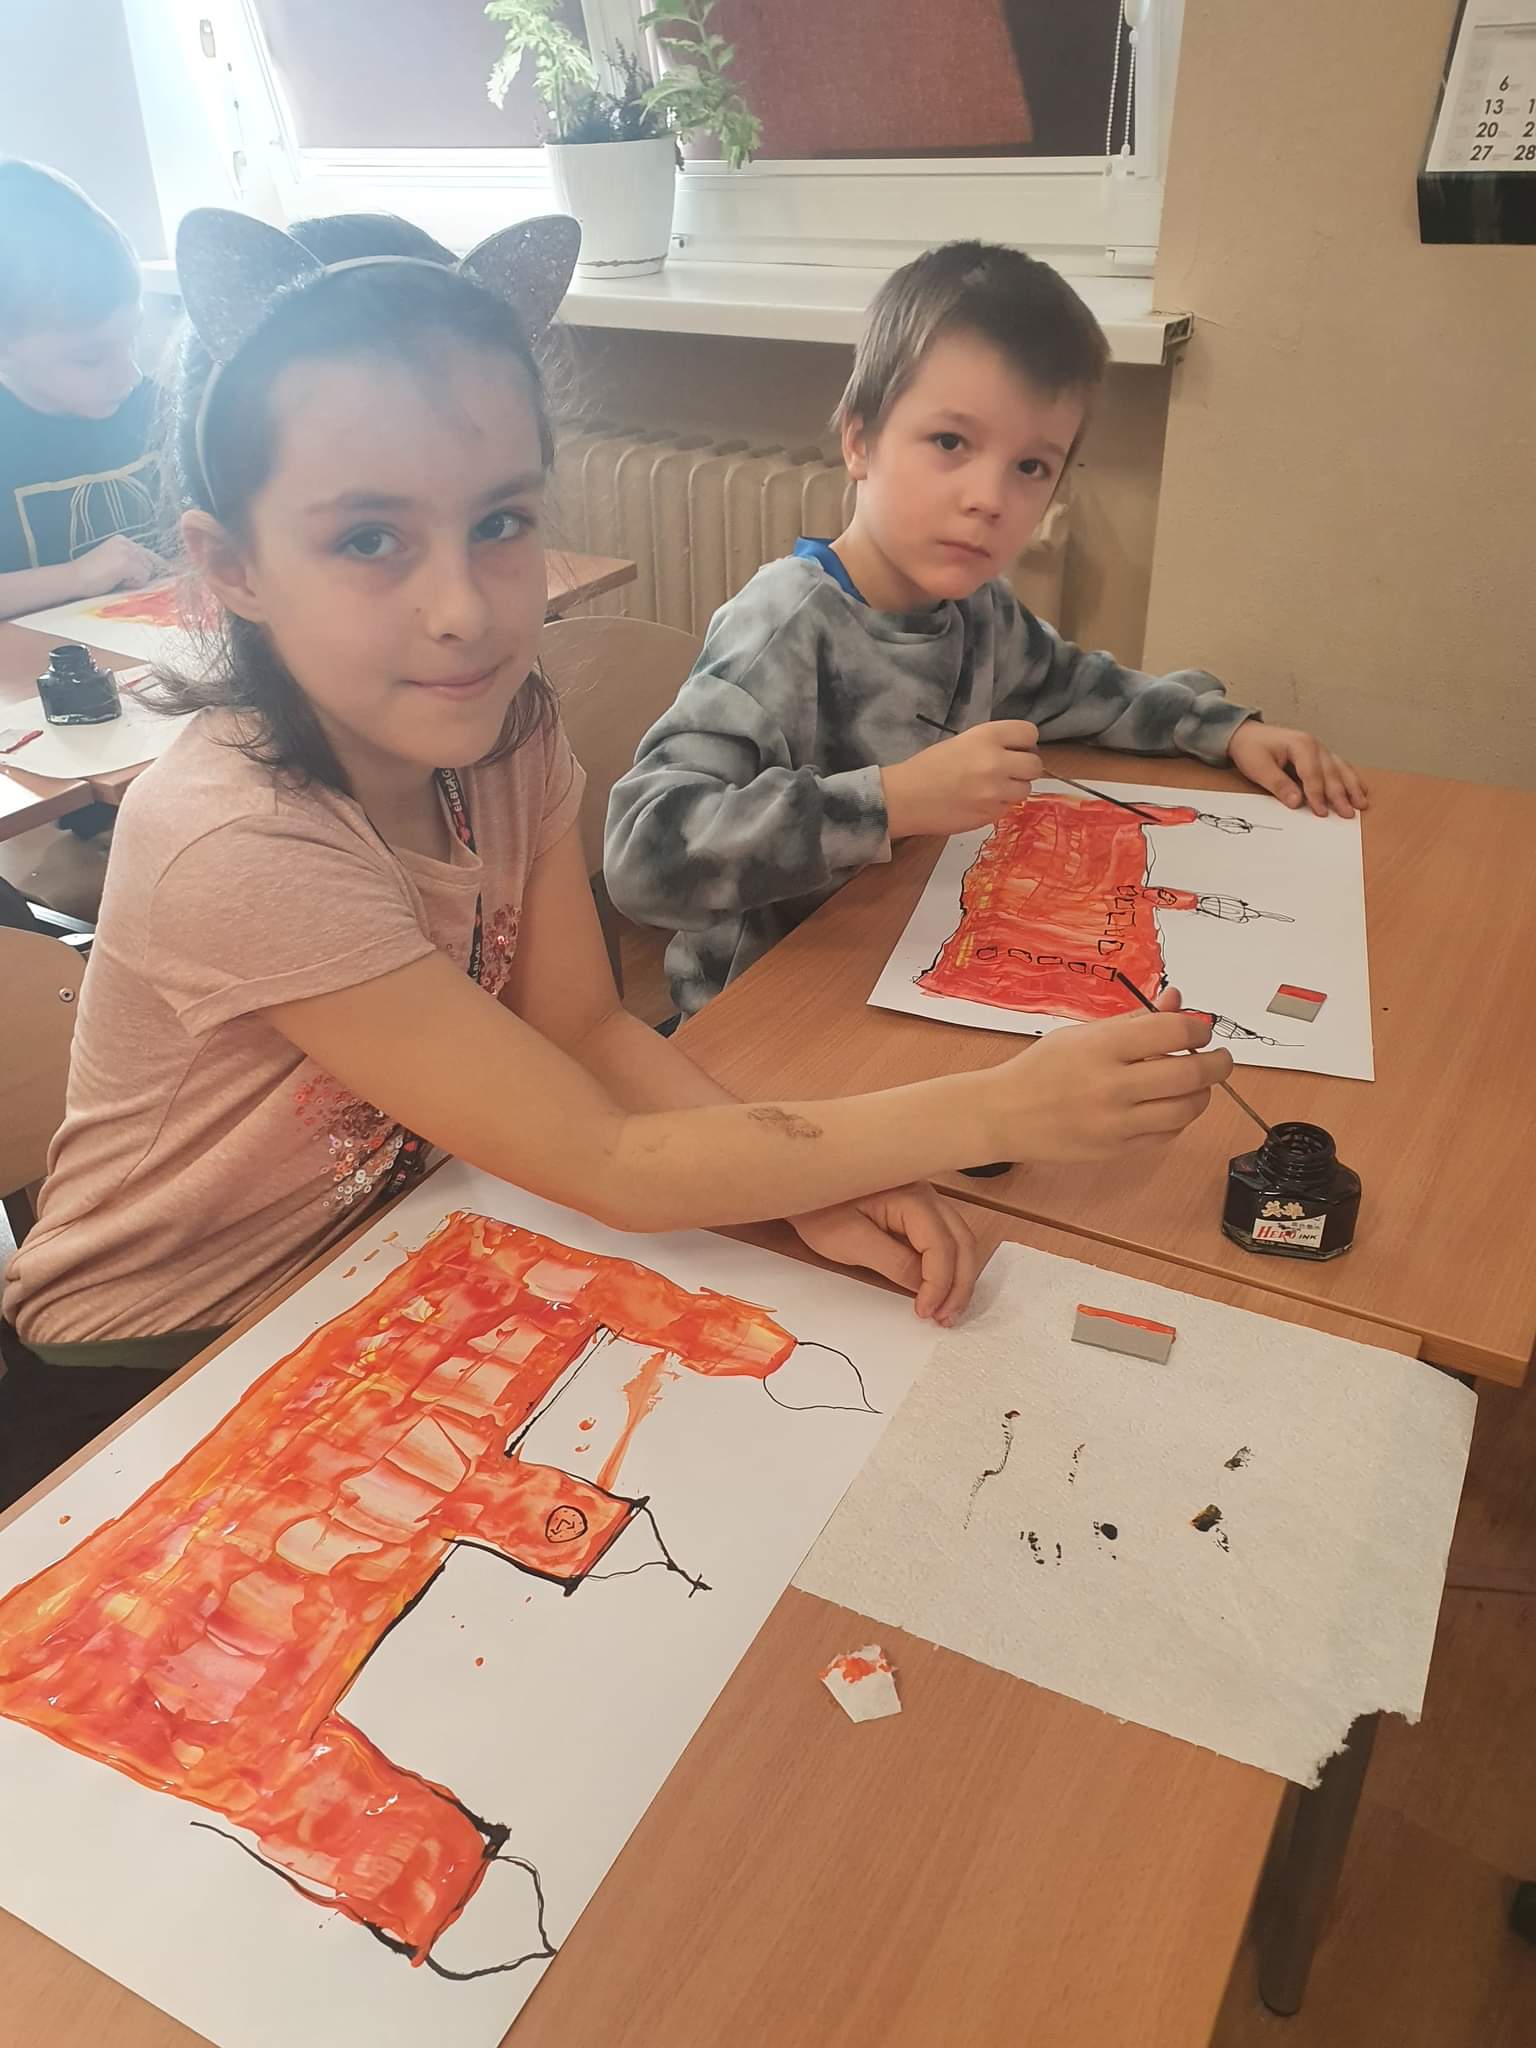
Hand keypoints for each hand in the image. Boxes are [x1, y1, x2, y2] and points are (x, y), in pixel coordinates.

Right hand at [73, 534, 166, 599]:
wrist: (73, 578)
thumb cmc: (91, 576)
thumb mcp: (113, 562)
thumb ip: (130, 562)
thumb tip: (150, 571)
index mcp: (122, 540)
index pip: (147, 555)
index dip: (143, 569)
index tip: (132, 577)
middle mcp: (126, 542)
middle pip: (150, 563)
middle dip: (138, 575)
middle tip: (118, 578)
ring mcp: (126, 551)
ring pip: (148, 571)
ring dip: (136, 580)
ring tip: (117, 580)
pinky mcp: (126, 563)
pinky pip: (144, 577)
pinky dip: (134, 584)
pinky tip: (118, 582)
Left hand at [790, 1184, 980, 1324]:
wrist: (805, 1188)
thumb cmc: (820, 1210)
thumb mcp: (852, 1241)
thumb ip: (894, 1264)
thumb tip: (924, 1288)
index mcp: (911, 1198)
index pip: (941, 1245)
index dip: (939, 1283)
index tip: (925, 1311)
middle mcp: (926, 1195)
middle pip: (962, 1243)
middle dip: (959, 1284)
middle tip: (945, 1318)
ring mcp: (924, 1202)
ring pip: (959, 1242)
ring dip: (957, 1278)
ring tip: (944, 1310)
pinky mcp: (917, 1214)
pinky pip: (944, 1241)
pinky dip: (946, 1268)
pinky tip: (937, 1290)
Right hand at [882, 720, 1042, 838]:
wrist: (906, 798)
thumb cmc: (929, 766)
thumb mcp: (963, 741)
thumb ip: (993, 743)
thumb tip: (1019, 752)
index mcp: (987, 736)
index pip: (1029, 733)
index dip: (1024, 742)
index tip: (1014, 748)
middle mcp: (996, 762)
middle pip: (1035, 764)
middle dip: (1024, 767)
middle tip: (1007, 770)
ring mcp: (995, 792)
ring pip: (1026, 789)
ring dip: (1013, 788)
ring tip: (991, 788)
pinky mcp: (991, 815)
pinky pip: (1009, 807)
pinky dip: (999, 805)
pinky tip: (979, 801)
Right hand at [986, 998, 1231, 1163]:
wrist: (1004, 1115)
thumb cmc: (1041, 1069)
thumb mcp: (1082, 1033)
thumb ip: (1134, 1020)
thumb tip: (1177, 1000)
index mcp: (1101, 1047)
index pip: (1172, 1032)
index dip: (1198, 1029)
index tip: (1201, 1030)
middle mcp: (1111, 1086)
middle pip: (1190, 1074)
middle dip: (1217, 1063)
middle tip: (1219, 1057)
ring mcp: (1115, 1123)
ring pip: (1186, 1109)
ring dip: (1202, 1094)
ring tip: (1197, 1083)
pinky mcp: (1117, 1150)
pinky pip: (1167, 1135)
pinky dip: (1179, 1119)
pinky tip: (1171, 1106)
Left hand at [1228, 721, 1367, 818]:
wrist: (1247, 734)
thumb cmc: (1252, 748)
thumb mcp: (1258, 767)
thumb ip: (1278, 784)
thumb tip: (1296, 802)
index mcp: (1300, 745)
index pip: (1312, 773)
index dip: (1317, 794)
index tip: (1321, 812)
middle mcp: (1315, 745)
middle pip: (1331, 773)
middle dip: (1340, 795)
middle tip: (1348, 814)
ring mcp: (1320, 749)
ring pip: (1340, 769)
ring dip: (1352, 787)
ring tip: (1362, 804)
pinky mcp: (1320, 756)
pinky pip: (1340, 767)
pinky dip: (1351, 779)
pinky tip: (1361, 789)